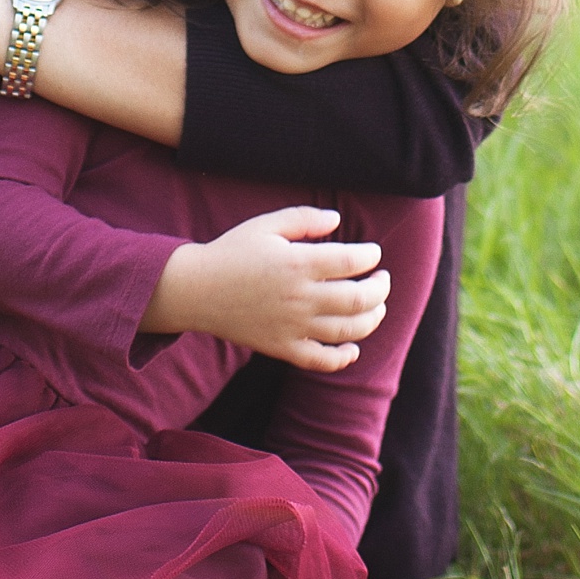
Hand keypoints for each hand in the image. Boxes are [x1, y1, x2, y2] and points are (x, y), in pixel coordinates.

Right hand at [144, 206, 388, 369]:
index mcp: (297, 263)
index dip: (370, 256)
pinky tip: (352, 347)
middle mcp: (299, 297)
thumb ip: (304, 218)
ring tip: (377, 308)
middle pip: (358, 299)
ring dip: (371, 320)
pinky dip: (343, 357)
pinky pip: (320, 360)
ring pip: (347, 331)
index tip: (373, 253)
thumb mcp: (266, 225)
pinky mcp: (282, 347)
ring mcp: (292, 326)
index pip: (352, 262)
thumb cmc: (232, 252)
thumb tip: (338, 220)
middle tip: (383, 280)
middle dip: (380, 289)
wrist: (196, 289)